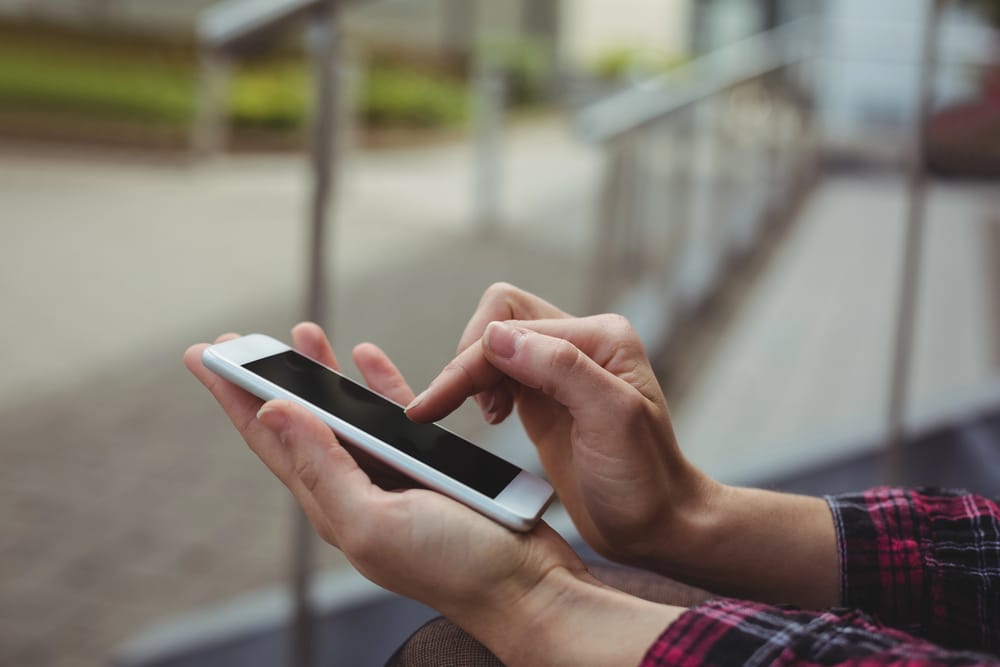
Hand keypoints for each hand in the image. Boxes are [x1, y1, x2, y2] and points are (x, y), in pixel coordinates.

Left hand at [183, 324, 583, 625]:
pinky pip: (395, 415)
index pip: (268, 438)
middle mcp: (353, 487)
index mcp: (331, 503)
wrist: (525, 588)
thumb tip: (274, 412)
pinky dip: (380, 384)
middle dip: (265, 378)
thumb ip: (323, 468)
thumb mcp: (373, 522)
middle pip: (298, 420)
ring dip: (319, 373)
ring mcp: (390, 476)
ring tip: (303, 334)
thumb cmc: (455, 567)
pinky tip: (369, 359)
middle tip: (237, 340)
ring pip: (343, 412)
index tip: (204, 356)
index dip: (234, 396)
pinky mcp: (428, 465)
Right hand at [405, 283, 717, 567]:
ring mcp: (560, 370)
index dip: (470, 362)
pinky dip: (478, 387)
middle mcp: (580, 343)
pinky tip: (490, 417)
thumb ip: (559, 367)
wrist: (657, 527)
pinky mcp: (544, 398)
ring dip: (470, 375)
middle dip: (465, 362)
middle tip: (442, 409)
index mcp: (599, 337)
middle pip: (498, 322)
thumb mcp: (612, 419)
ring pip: (493, 345)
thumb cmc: (644, 481)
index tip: (435, 405)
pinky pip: (497, 372)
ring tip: (483, 417)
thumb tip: (494, 337)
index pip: (512, 325)